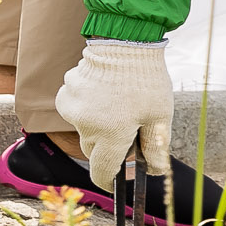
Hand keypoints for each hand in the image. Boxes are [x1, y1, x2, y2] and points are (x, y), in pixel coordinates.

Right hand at [54, 39, 172, 188]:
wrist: (124, 43)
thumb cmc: (146, 81)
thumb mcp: (160, 116)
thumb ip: (155, 147)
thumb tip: (153, 171)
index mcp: (111, 134)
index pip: (102, 171)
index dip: (109, 181)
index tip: (117, 182)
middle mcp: (86, 125)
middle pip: (95, 150)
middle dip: (111, 146)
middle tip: (132, 128)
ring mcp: (72, 110)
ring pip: (86, 129)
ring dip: (101, 124)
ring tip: (120, 103)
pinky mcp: (65, 95)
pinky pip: (78, 112)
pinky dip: (90, 108)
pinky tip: (106, 92)